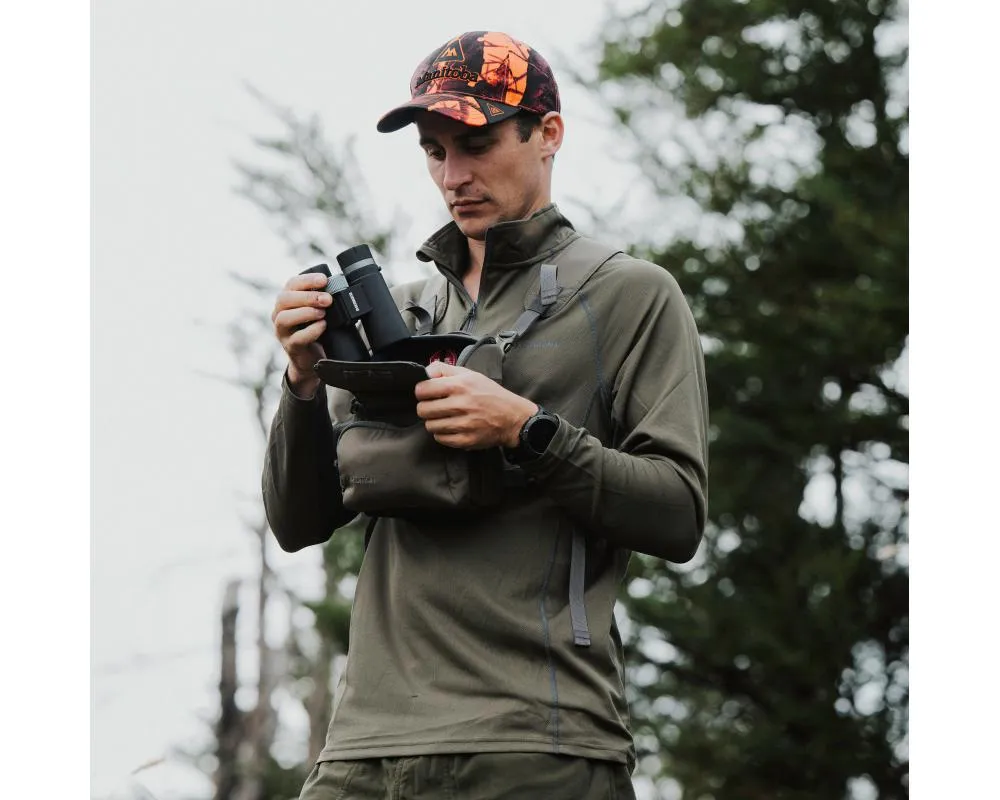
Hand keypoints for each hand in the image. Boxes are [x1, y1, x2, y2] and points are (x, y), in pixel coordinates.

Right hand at [271, 272, 332, 396]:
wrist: (313, 358)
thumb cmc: (316, 329)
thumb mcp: (319, 311)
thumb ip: (323, 300)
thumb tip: (340, 287)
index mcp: (287, 301)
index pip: (291, 284)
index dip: (307, 279)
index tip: (324, 280)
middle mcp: (279, 314)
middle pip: (284, 299)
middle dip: (307, 296)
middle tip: (327, 299)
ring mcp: (282, 332)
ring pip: (284, 318)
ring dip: (305, 312)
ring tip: (323, 313)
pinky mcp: (290, 347)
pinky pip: (296, 338)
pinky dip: (311, 331)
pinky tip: (322, 326)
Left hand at [415, 362, 537, 449]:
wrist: (513, 417)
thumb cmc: (491, 394)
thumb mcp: (471, 374)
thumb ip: (446, 370)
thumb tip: (426, 372)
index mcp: (460, 385)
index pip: (423, 390)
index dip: (422, 391)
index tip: (426, 393)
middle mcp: (461, 404)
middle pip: (423, 410)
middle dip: (426, 408)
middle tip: (434, 407)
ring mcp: (463, 424)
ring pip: (430, 426)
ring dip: (434, 422)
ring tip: (445, 418)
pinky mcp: (466, 440)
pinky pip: (440, 439)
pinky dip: (443, 434)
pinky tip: (451, 428)